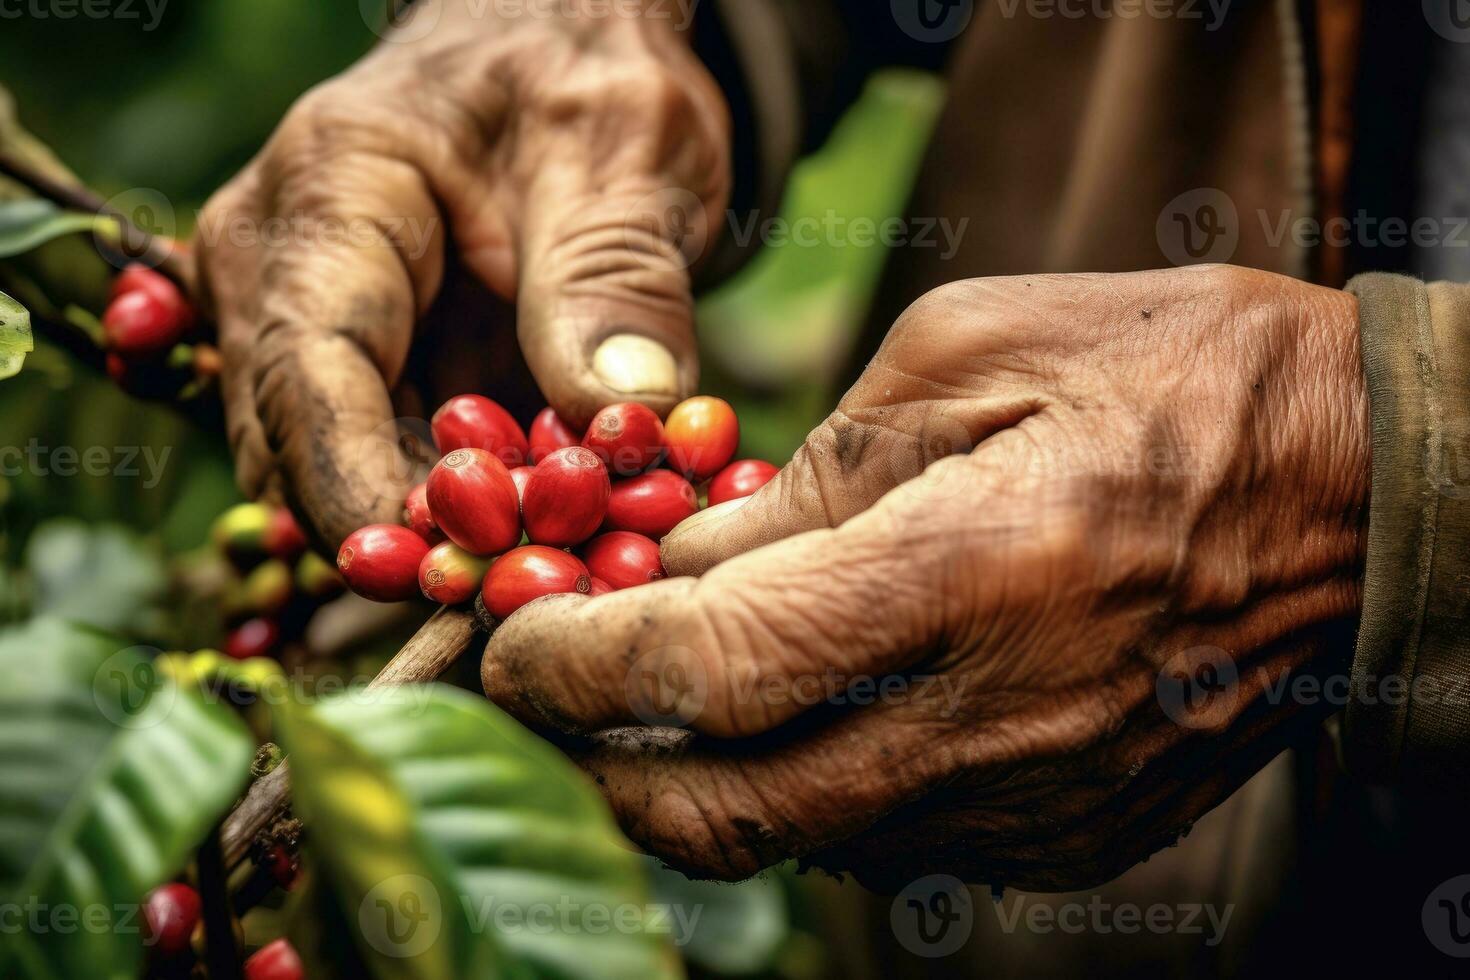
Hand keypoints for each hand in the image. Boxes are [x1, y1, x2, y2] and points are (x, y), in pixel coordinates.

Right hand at [195, 0, 726, 545]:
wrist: (566, 47)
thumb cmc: (583, 75)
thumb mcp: (622, 152)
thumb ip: (614, 277)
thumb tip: (622, 419)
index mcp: (328, 196)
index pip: (307, 365)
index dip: (356, 484)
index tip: (435, 570)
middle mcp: (285, 268)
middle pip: (303, 442)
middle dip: (405, 532)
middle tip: (523, 589)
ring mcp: (316, 327)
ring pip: (342, 473)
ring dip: (441, 534)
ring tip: (553, 566)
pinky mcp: (368, 374)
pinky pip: (394, 468)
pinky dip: (469, 511)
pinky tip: (550, 534)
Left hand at [481, 265, 1369, 890]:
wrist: (1364, 498)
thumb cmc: (1178, 382)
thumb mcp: (978, 351)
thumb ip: (814, 469)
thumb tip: (685, 558)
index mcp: (972, 572)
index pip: (711, 667)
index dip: (575, 667)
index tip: (508, 644)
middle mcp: (997, 721)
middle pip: (725, 811)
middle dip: (592, 771)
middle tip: (535, 706)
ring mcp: (1036, 802)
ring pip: (796, 842)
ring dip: (691, 782)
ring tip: (649, 701)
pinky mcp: (1068, 837)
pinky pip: (885, 841)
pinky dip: (803, 790)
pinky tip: (795, 716)